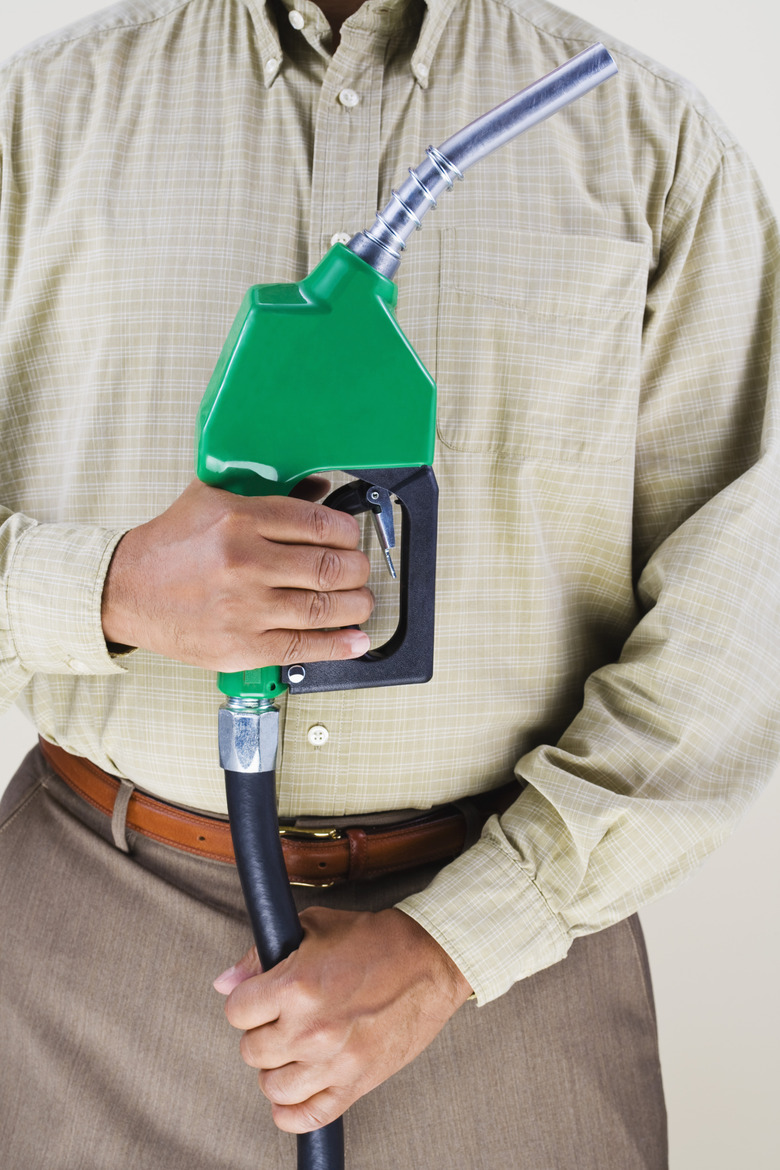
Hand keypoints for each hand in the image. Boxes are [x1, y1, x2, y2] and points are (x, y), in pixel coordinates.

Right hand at [101, 478, 373, 669]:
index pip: (320, 523)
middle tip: (358, 570)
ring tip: (360, 602)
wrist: (126, 590)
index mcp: (240, 518)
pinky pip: (304, 646)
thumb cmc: (171, 545)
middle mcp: (244, 562)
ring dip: (356, 606)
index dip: (349, 534)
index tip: (351, 539)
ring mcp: (244, 608)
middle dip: (357, 570)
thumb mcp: (213, 497)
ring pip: (325, 608)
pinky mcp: (241, 646)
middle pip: (330, 567)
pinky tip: (356, 639)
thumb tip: (320, 486)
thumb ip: (269, 491)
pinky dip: (339, 644)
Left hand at [214, 907, 472, 1131]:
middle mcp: (310, 1029)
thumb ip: (261, 956)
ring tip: (292, 1051)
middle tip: (282, 1020)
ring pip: (272, 1087)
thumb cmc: (374, 940)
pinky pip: (306, 1117)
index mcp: (295, 985)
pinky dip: (291, 1113)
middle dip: (262, 1033)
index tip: (259, 999)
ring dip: (276, 1070)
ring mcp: (333, 1061)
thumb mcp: (313, 927)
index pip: (236, 1011)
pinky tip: (295, 1093)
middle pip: (251, 1051)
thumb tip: (225, 982)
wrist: (430, 959)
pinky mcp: (356, 1083)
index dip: (246, 1002)